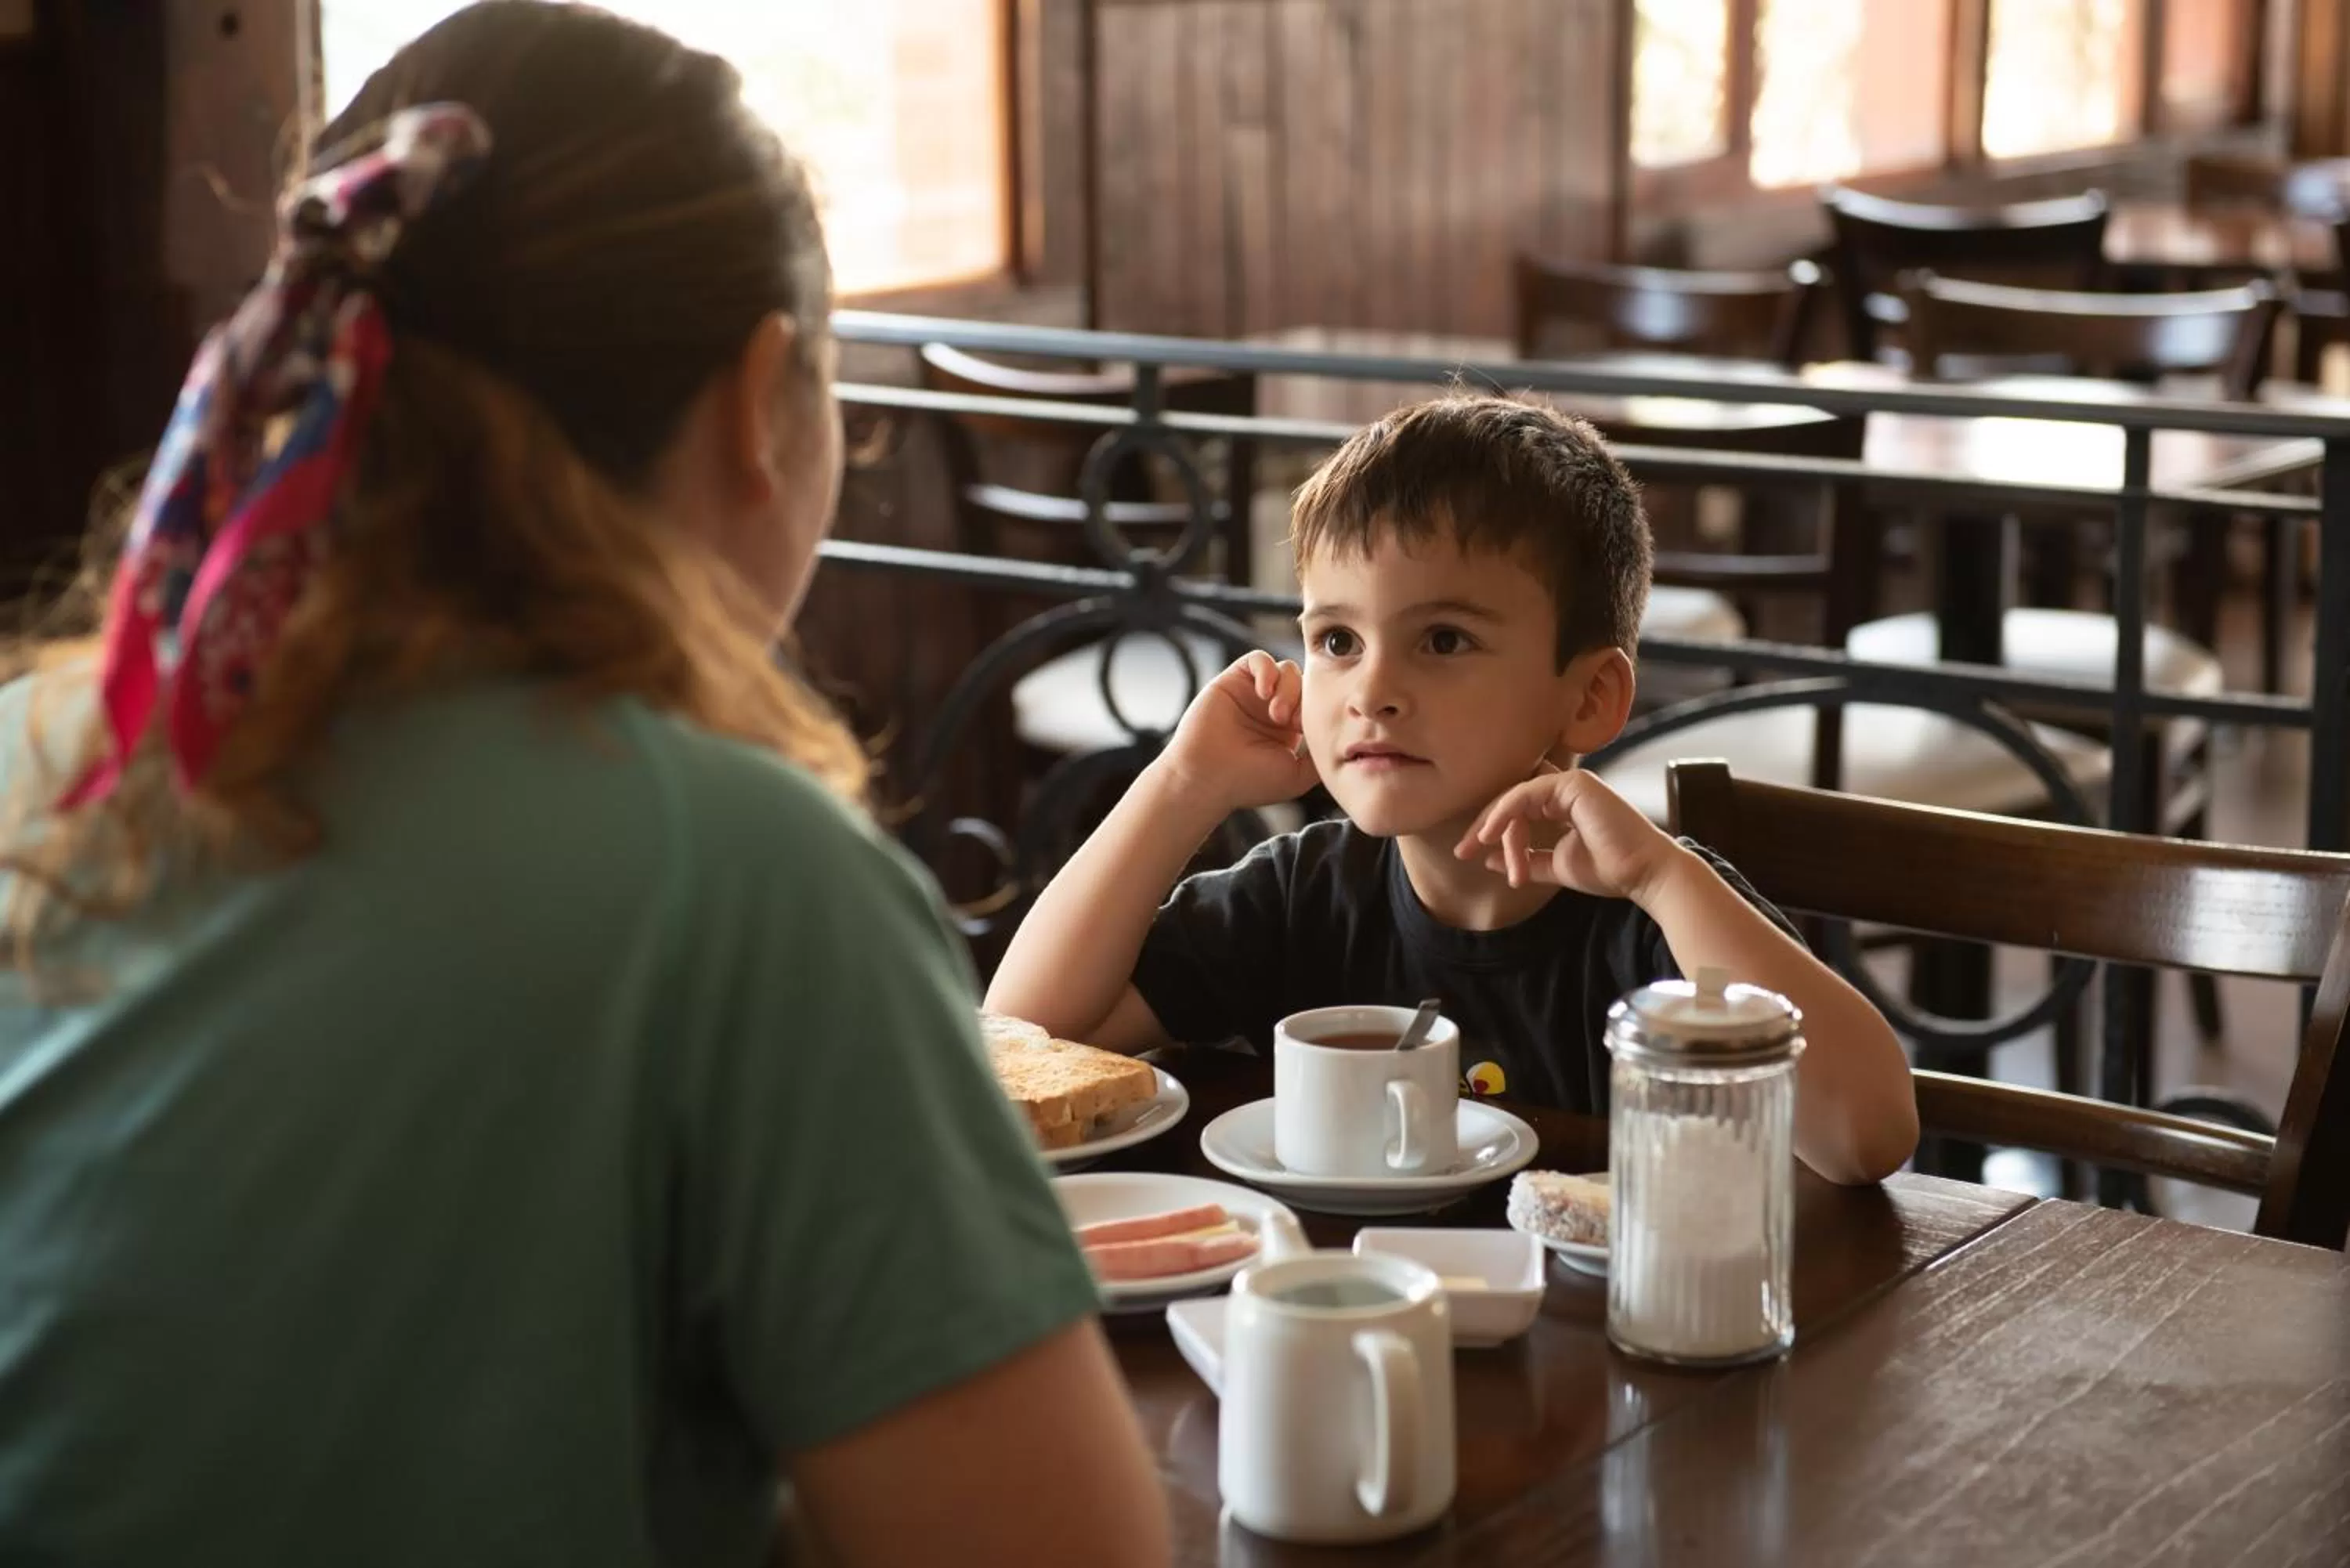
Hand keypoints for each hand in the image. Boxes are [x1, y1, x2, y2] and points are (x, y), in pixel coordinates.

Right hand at [1160, 650, 1319, 812]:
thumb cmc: (1248, 782)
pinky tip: (1264, 693)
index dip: (1317, 709)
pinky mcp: (1232, 679)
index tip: (1305, 731)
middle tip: (1290, 722)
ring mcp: (1252, 693)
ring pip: (1286, 669)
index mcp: (1288, 728)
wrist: (1207, 778)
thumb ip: (1320, 757)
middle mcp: (1271, 707)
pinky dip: (1266, 671)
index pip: (1314, 702)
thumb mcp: (1297, 776)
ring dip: (1287, 687)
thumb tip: (1343, 742)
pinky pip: (1258, 658)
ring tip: (1276, 713)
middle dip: (1302, 699)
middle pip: (1304, 683)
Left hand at [1454, 766, 1685, 902]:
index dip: (1491, 828)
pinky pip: (1524, 794)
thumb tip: (1488, 856)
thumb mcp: (1556, 866)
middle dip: (1482, 825)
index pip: (1518, 808)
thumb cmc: (1610, 870)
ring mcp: (1571, 783)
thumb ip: (1525, 859)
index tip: (1469, 854)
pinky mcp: (1574, 784)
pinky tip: (1489, 835)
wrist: (1643, 875)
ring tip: (1479, 850)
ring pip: (1515, 798)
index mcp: (1565, 803)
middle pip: (1511, 800)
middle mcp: (1567, 789)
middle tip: (1461, 851)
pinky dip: (1503, 814)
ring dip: (1495, 827)